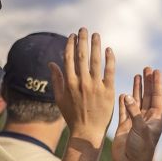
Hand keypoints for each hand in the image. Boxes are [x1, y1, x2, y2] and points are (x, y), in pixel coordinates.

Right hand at [49, 28, 114, 145]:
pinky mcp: (108, 91)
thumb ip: (56, 79)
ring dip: (96, 45)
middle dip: (82, 40)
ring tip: (96, 35)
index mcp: (69, 83)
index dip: (70, 45)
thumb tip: (51, 63)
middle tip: (84, 29)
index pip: (69, 58)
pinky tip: (109, 50)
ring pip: (96, 61)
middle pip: (82, 56)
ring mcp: (96, 86)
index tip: (73, 35)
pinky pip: (109, 71)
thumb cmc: (72, 116)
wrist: (87, 131)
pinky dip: (109, 59)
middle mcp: (82, 82)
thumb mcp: (60, 98)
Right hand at [112, 68, 161, 160]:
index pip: (157, 97)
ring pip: (137, 101)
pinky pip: (124, 110)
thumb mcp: (141, 129)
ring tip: (138, 75)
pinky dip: (124, 101)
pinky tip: (124, 92)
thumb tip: (127, 95)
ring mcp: (135, 122)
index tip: (157, 71)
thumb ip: (135, 112)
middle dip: (148, 82)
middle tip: (147, 68)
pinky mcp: (124, 126)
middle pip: (148, 96)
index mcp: (155, 119)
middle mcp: (146, 119)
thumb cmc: (140, 150)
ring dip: (137, 89)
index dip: (157, 84)